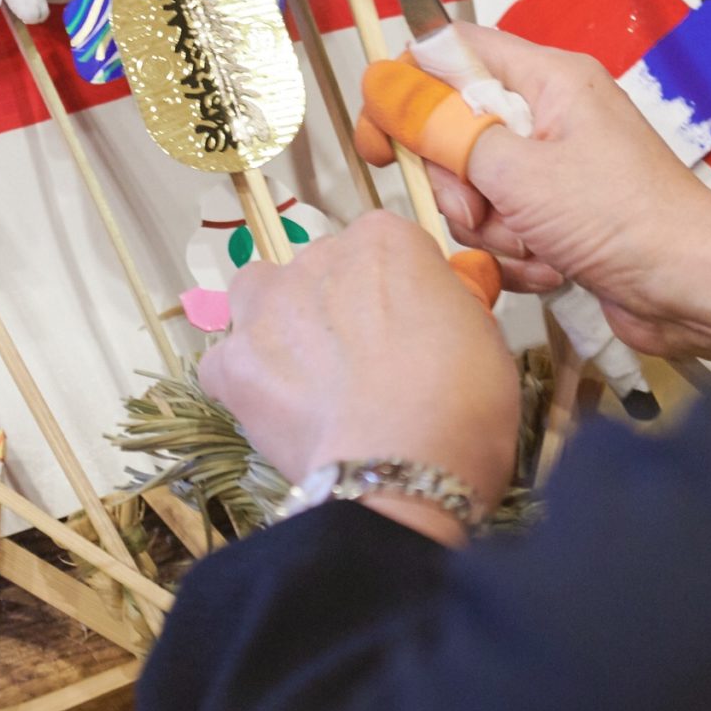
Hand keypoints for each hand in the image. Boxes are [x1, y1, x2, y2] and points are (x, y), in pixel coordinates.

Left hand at [200, 212, 520, 543]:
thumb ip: (450, 305)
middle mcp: (319, 258)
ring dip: (276, 322)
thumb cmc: (462, 405)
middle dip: (340, 306)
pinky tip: (276, 409)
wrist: (405, 470)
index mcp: (386, 240)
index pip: (387, 246)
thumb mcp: (486, 336)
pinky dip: (243, 380)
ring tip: (308, 374)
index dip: (400, 290)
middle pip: (323, 269)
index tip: (412, 326)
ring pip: (258, 294)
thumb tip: (439, 307)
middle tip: (367, 363)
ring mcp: (268, 308)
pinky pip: (224, 361)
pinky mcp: (233, 364)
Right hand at [370, 26, 710, 376]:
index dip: (408, 86)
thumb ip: (445, 129)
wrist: (692, 288)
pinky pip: (507, 230)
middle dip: (456, 183)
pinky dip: (520, 256)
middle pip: (456, 131)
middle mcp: (553, 116)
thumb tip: (387, 85)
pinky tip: (552, 268)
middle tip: (479, 208)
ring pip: (477, 190)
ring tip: (534, 245)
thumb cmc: (624, 218)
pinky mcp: (562, 219)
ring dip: (492, 229)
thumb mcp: (517, 170)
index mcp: (550, 79)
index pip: (454, 51)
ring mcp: (557, 170)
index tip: (380, 134)